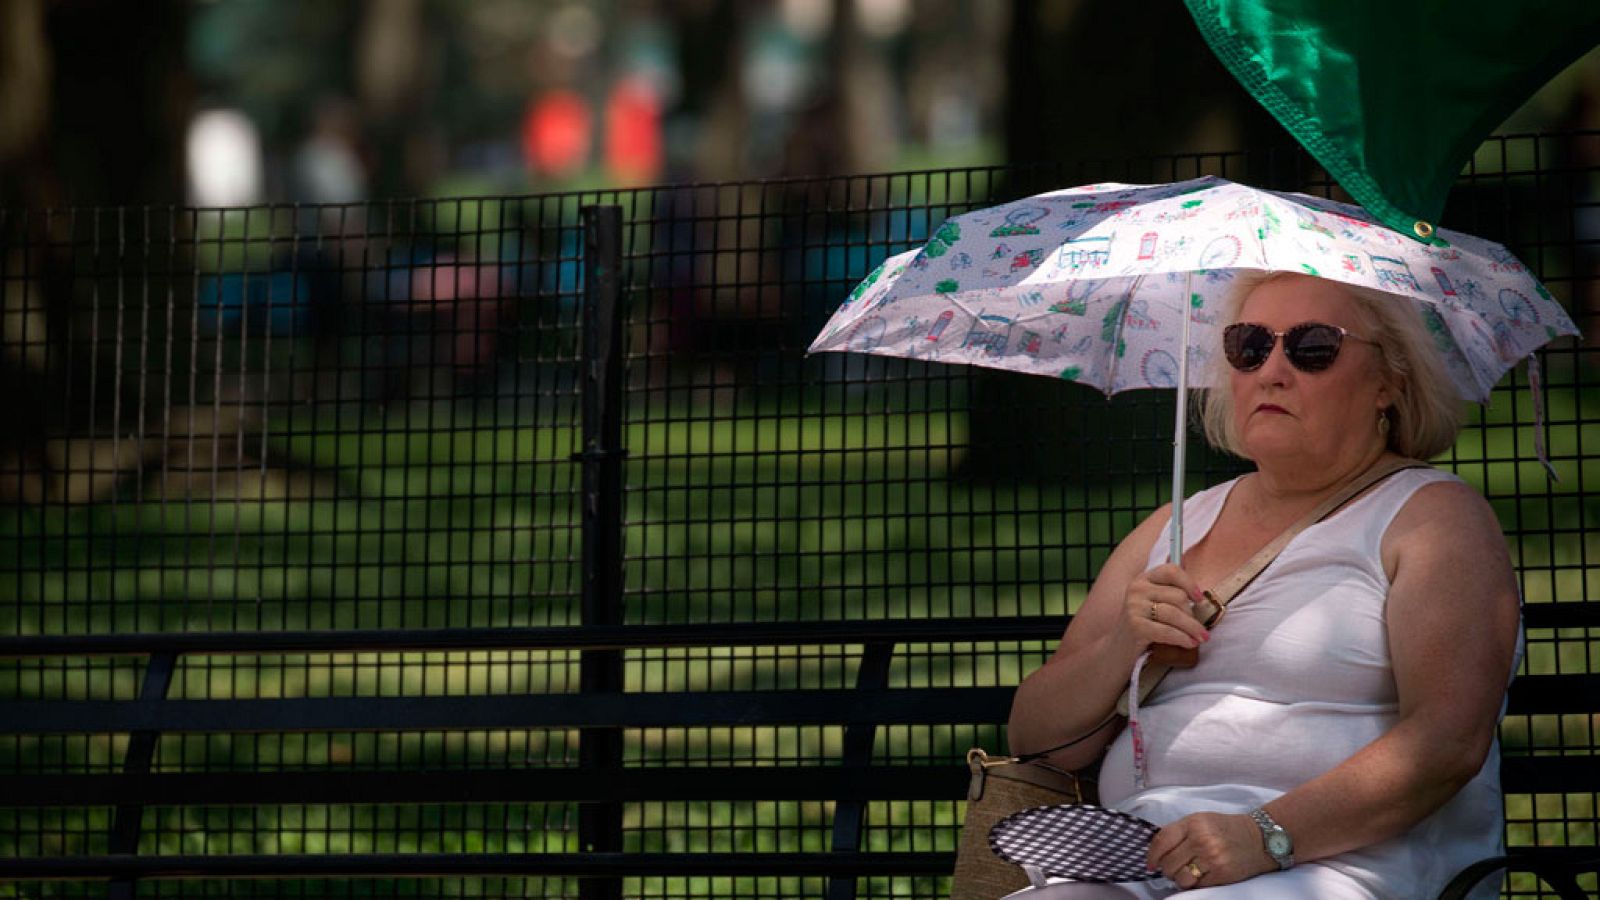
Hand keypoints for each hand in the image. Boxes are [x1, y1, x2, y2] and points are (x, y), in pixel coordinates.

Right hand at [1118, 563, 1209, 657]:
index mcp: (1143, 579)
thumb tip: (1198, 590)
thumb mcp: (1152, 603)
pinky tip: (1190, 643)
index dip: (1189, 583)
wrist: (1117, 649)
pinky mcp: (1135, 626)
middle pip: (1178, 596)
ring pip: (1175, 613)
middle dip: (1192, 615)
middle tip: (1199, 629)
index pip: (1171, 571)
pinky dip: (1182, 638)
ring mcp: (1134, 607)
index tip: (1199, 599)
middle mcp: (1137, 589)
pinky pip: (1167, 630)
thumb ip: (1170, 592)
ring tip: (1201, 638)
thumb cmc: (1143, 625)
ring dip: (1192, 628)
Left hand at [1147, 812, 1275, 888]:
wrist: (1259, 838)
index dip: (1152, 856)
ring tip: (1187, 873)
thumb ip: (1179, 832)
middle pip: (1168, 863)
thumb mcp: (1200, 820)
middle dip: (1167, 869)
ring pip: (1180, 878)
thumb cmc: (1225, 829)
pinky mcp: (1222, 874)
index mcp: (1193, 823)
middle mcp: (1201, 840)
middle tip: (1174, 868)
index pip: (1162, 841)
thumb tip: (1156, 853)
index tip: (1150, 864)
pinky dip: (1195, 884)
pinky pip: (1197, 886)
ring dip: (1180, 879)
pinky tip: (1201, 876)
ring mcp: (1212, 858)